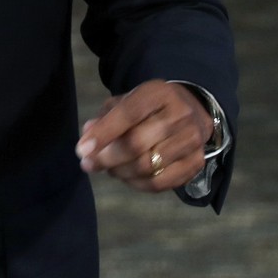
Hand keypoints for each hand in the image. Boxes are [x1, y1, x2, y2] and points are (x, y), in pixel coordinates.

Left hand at [75, 80, 212, 192]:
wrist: (192, 111)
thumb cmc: (151, 107)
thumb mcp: (128, 100)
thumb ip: (106, 116)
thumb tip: (88, 134)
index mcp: (158, 93)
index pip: (128, 114)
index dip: (103, 133)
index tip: (82, 149)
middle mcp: (179, 115)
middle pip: (137, 144)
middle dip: (107, 158)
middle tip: (88, 164)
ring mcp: (191, 141)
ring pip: (148, 167)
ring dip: (120, 172)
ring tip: (107, 168)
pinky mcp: (196, 163)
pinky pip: (161, 183)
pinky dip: (137, 184)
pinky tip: (126, 177)